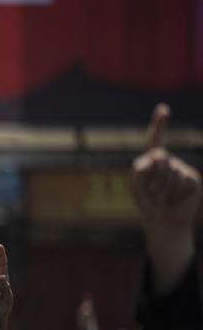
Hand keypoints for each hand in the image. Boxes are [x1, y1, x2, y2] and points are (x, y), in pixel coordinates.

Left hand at [132, 104, 201, 231]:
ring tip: (163, 199)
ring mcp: (182, 169)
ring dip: (164, 189)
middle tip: (152, 193)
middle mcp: (168, 162)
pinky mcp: (193, 179)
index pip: (155, 140)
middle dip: (154, 178)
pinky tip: (175, 199)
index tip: (163, 108)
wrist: (164, 221)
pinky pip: (183, 181)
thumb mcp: (136, 186)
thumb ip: (141, 169)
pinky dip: (175, 192)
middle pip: (161, 159)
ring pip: (172, 172)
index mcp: (151, 161)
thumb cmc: (147, 203)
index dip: (159, 124)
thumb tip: (159, 154)